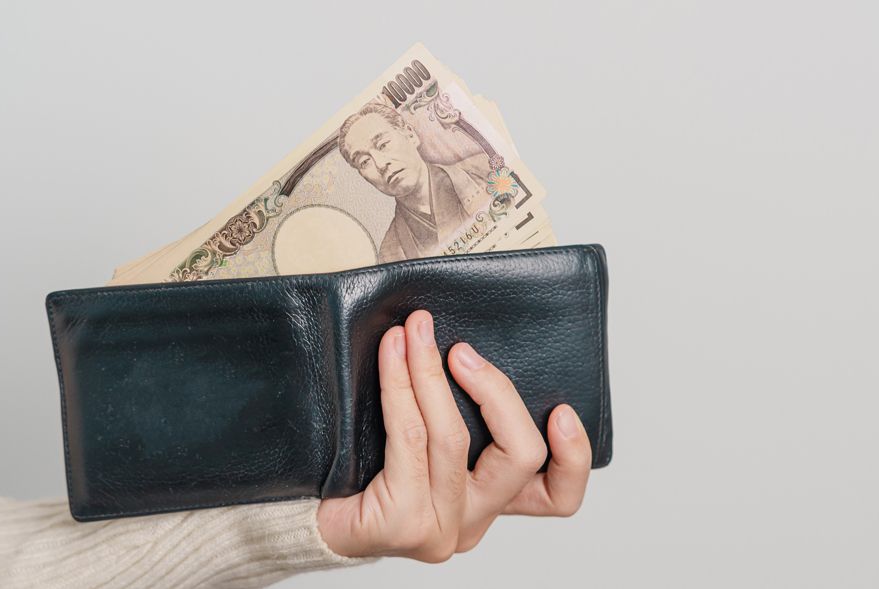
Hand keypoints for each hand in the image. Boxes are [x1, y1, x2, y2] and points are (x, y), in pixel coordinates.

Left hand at [315, 309, 592, 561]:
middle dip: (495, 391)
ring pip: (454, 437)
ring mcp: (441, 526)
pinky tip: (391, 353)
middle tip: (462, 350)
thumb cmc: (364, 469)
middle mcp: (473, 521)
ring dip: (432, 372)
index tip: (561, 410)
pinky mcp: (403, 522)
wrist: (304, 514)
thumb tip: (471, 343)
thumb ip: (463, 415)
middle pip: (519, 456)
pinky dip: (400, 385)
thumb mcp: (429, 441)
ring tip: (415, 333)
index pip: (557, 496)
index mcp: (493, 502)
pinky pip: (409, 437)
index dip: (573, 455)